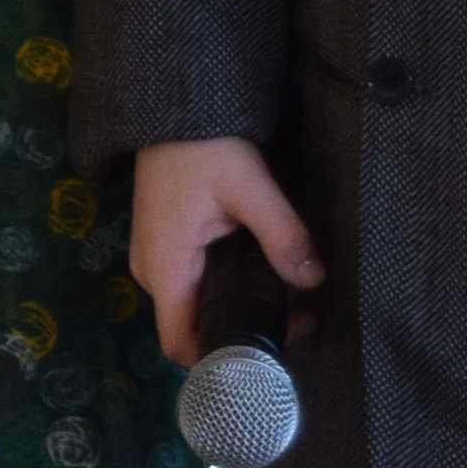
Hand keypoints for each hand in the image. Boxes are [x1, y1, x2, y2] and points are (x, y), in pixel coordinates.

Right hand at [133, 136, 323, 364]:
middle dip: (241, 332)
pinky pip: (194, 283)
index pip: (179, 342)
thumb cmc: (204, 148)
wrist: (175, 108)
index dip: (218, 359)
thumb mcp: (250, 188)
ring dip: (236, 309)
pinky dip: (226, 288)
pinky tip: (264, 276)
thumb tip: (314, 280)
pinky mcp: (167, 244)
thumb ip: (283, 236)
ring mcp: (157, 257)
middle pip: (191, 326)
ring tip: (290, 301)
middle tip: (298, 321)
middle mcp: (153, 271)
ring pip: (195, 304)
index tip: (269, 356)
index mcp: (166, 268)